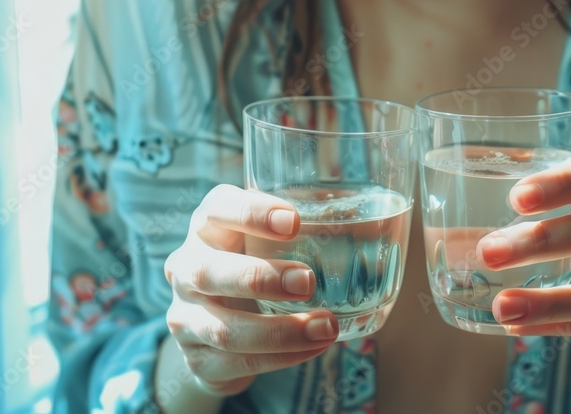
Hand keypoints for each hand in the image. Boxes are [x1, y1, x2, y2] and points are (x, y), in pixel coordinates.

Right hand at [163, 185, 338, 395]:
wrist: (217, 327)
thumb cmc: (256, 264)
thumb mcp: (268, 240)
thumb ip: (304, 228)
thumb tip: (385, 225)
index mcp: (208, 228)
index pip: (218, 209)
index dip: (252, 213)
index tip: (295, 220)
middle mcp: (187, 268)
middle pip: (209, 271)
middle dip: (261, 277)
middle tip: (308, 281)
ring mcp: (186, 316)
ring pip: (224, 327)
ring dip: (279, 330)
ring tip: (326, 327)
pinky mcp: (196, 358)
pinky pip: (235, 361)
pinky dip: (279, 358)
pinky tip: (312, 348)